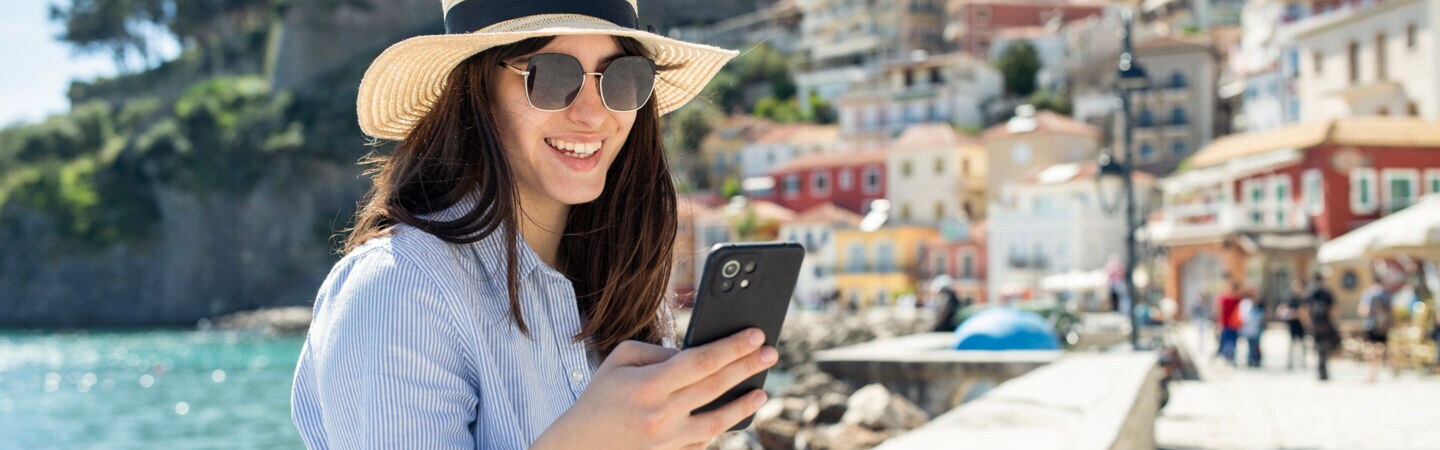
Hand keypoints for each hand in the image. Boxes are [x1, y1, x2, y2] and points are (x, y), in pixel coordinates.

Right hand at [531, 328, 777, 449]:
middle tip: (772, 353)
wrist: (580, 446)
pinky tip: (734, 414)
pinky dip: (721, 427)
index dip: (733, 346)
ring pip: (718, 421)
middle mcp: (662, 415)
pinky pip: (704, 441)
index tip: (756, 334)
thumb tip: (697, 353)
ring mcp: (668, 440)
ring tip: (762, 390)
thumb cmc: (602, 396)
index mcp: (649, 385)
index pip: (702, 361)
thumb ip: (659, 352)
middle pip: (717, 387)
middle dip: (749, 367)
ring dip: (744, 405)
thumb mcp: (622, 360)